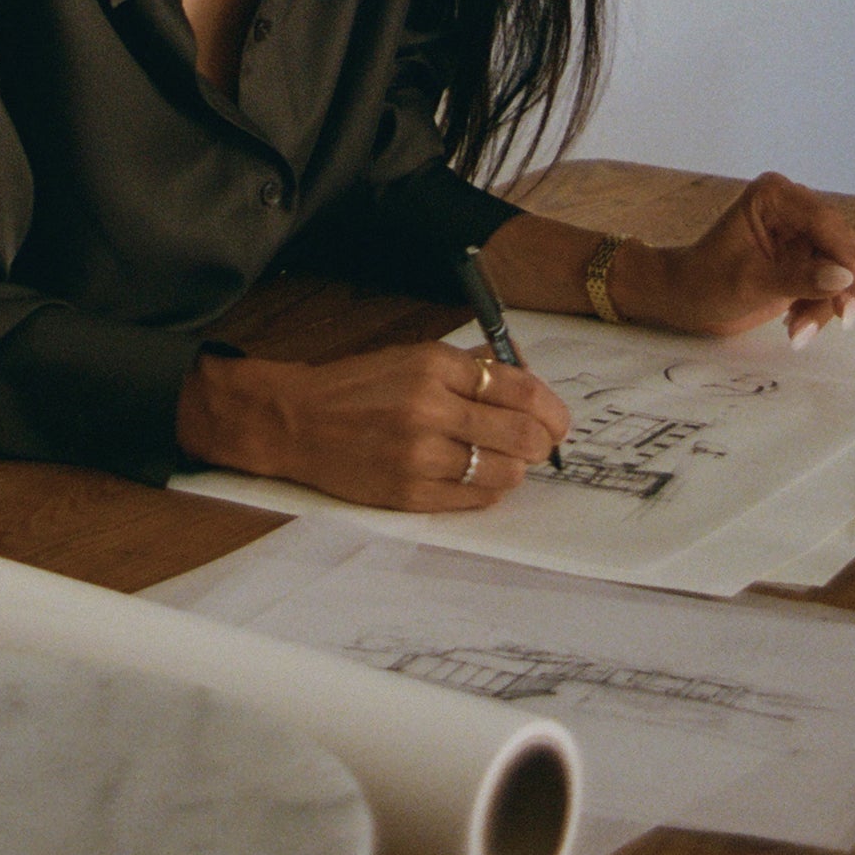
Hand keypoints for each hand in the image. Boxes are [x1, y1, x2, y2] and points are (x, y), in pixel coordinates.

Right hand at [175, 341, 569, 511]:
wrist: (297, 421)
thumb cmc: (358, 387)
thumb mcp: (413, 356)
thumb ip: (470, 366)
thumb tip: (526, 377)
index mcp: (434, 364)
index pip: (519, 387)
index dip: (550, 406)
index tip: (557, 417)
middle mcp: (430, 408)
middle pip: (521, 433)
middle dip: (543, 441)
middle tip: (543, 443)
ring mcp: (420, 455)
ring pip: (505, 471)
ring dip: (517, 468)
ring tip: (508, 460)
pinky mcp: (411, 493)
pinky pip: (476, 498)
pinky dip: (490, 489)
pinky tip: (481, 476)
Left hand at [621, 170, 854, 344]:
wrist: (686, 299)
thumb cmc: (706, 284)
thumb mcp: (752, 284)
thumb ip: (800, 279)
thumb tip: (844, 277)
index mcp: (774, 196)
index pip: (824, 224)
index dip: (846, 258)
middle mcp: (791, 207)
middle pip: (838, 246)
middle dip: (838, 287)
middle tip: (843, 321)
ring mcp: (798, 233)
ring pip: (838, 269)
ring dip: (824, 304)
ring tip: (798, 333)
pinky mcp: (802, 259)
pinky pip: (829, 282)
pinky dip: (818, 306)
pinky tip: (795, 325)